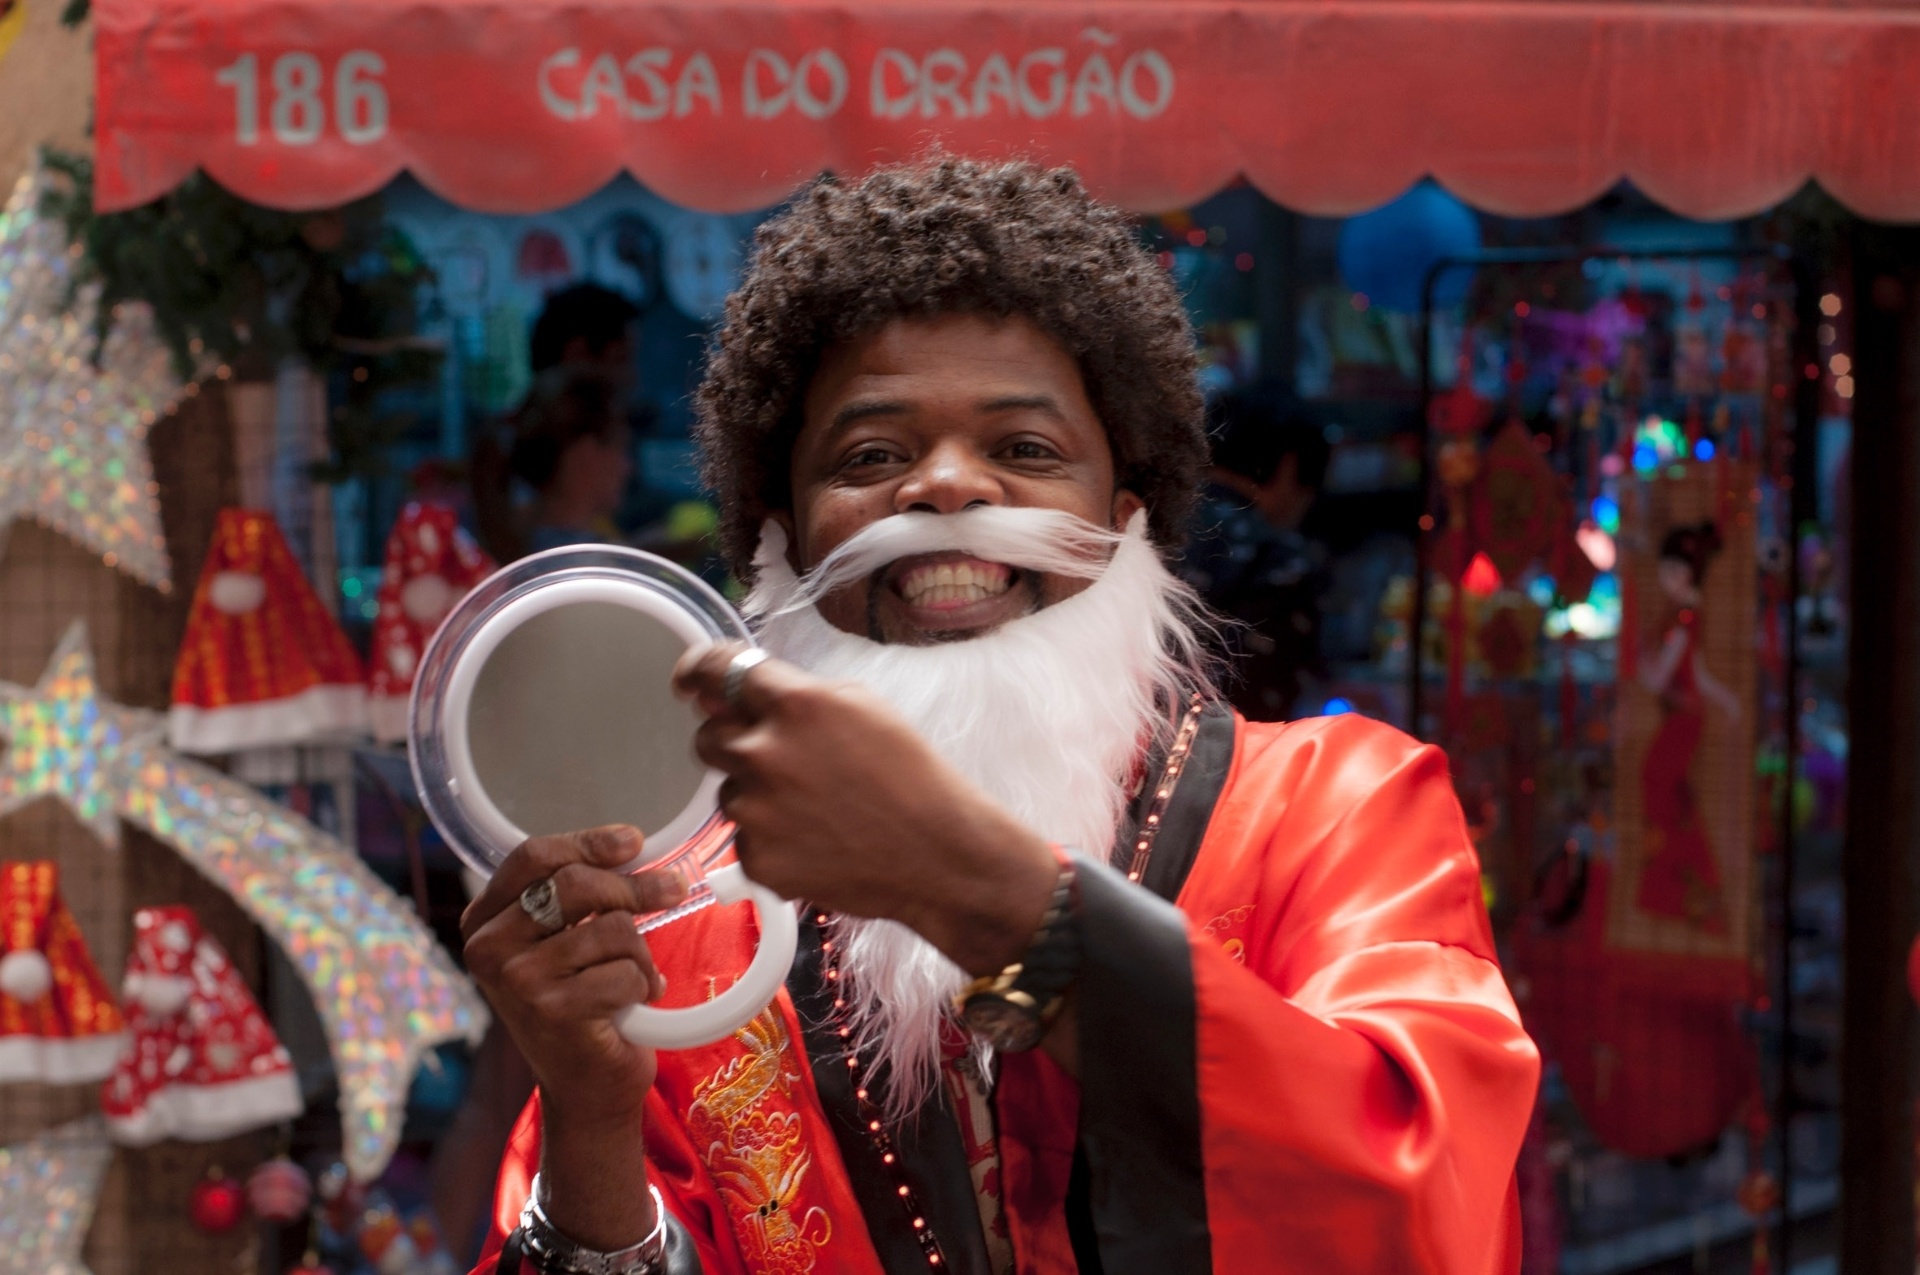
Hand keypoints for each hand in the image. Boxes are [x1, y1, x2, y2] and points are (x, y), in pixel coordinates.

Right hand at [460, 826, 686, 1118]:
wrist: (585, 1085)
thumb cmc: (581, 1002)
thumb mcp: (564, 939)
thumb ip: (579, 894)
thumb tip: (633, 848)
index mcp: (484, 920)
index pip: (533, 856)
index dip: (587, 842)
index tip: (633, 842)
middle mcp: (488, 948)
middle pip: (575, 884)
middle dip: (636, 886)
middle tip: (674, 890)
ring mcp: (518, 981)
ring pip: (611, 928)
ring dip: (640, 952)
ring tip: (635, 977)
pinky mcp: (553, 1012)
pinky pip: (626, 971)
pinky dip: (643, 985)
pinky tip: (631, 1005)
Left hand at [674, 643, 1057, 976]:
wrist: (938, 855)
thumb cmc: (910, 776)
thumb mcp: (863, 707)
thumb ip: (795, 693)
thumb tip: (738, 692)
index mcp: (793, 704)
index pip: (716, 669)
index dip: (696, 669)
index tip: (688, 680)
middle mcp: (764, 753)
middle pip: (709, 737)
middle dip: (734, 742)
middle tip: (777, 759)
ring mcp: (756, 811)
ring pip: (728, 792)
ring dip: (757, 795)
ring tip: (815, 808)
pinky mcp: (757, 859)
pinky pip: (745, 840)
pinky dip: (771, 839)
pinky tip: (816, 840)